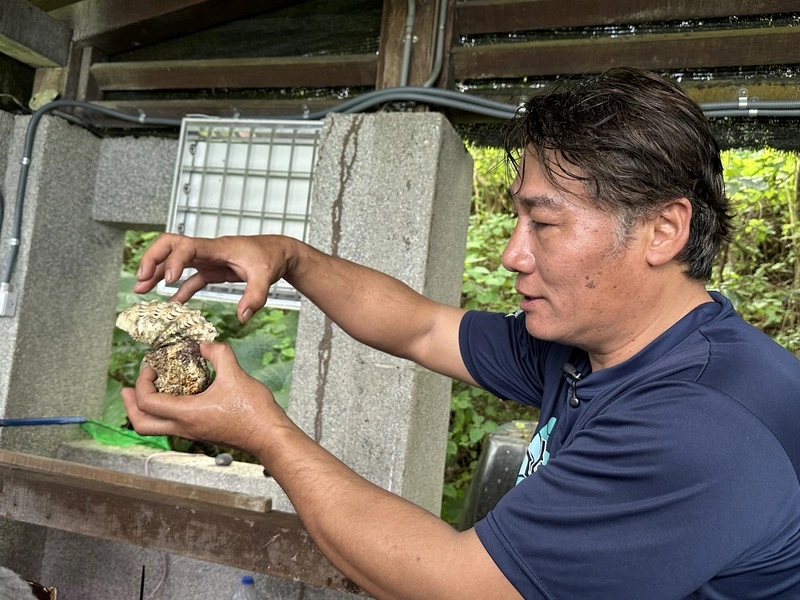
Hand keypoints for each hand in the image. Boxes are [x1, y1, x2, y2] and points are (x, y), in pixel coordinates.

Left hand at [122, 342, 284, 454]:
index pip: (147, 402)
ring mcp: (193, 432)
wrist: (269, 435)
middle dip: (129, 406)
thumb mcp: (235, 374)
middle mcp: (185, 427)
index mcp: (187, 414)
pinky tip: (177, 395)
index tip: (150, 367)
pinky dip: (164, 411)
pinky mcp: (202, 432)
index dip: (142, 383)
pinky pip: (172, 424)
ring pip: (155, 427)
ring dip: (146, 409)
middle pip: (142, 425)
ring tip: (149, 391)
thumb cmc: (253, 411)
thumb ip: (218, 353)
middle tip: (126, 390)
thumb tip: (204, 344)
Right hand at [133, 232, 292, 322]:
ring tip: (140, 289)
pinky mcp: (213, 270)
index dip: (173, 260)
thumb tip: (242, 317)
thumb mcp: (266, 276)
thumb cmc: (272, 258)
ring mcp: (208, 259)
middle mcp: (207, 250)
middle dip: (152, 258)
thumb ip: (255, 296)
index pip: (186, 246)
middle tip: (141, 278)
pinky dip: (179, 290)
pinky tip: (171, 304)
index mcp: (216, 247)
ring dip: (156, 273)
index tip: (168, 280)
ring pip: (174, 260)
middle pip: (169, 244)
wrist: (280, 252)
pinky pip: (190, 278)